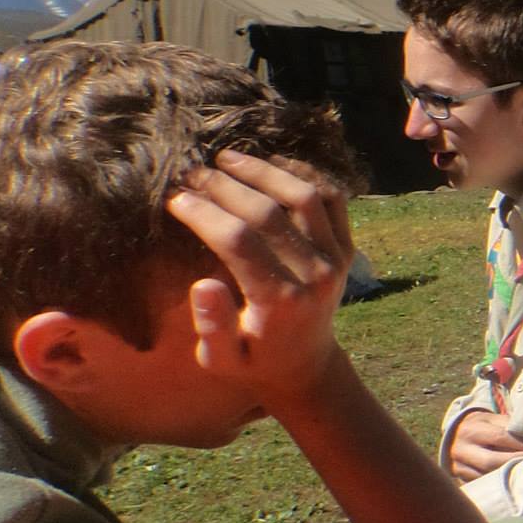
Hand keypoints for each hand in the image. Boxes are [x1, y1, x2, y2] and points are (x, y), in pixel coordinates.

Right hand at [166, 150, 352, 409]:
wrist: (307, 364)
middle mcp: (315, 275)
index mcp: (280, 302)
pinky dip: (305, 174)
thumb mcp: (220, 359)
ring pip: (305, 196)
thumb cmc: (252, 361)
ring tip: (227, 158)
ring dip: (265, 171)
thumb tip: (203, 285)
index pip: (239, 242)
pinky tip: (272, 162)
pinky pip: (332, 198)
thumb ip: (212, 326)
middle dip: (226, 187)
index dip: (205, 214)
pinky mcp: (347, 246)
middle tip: (192, 172)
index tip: (175, 198)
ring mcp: (336, 257)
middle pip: (270, 213)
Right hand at [448, 410, 522, 481]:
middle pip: (492, 461)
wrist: (454, 436)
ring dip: (508, 474)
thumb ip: (509, 425)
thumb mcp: (491, 420)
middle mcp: (461, 449)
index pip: (500, 437)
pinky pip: (481, 483)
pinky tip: (512, 479)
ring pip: (486, 475)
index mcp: (471, 430)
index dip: (522, 443)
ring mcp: (458, 467)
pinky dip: (498, 482)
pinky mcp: (460, 479)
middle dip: (516, 462)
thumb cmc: (481, 426)